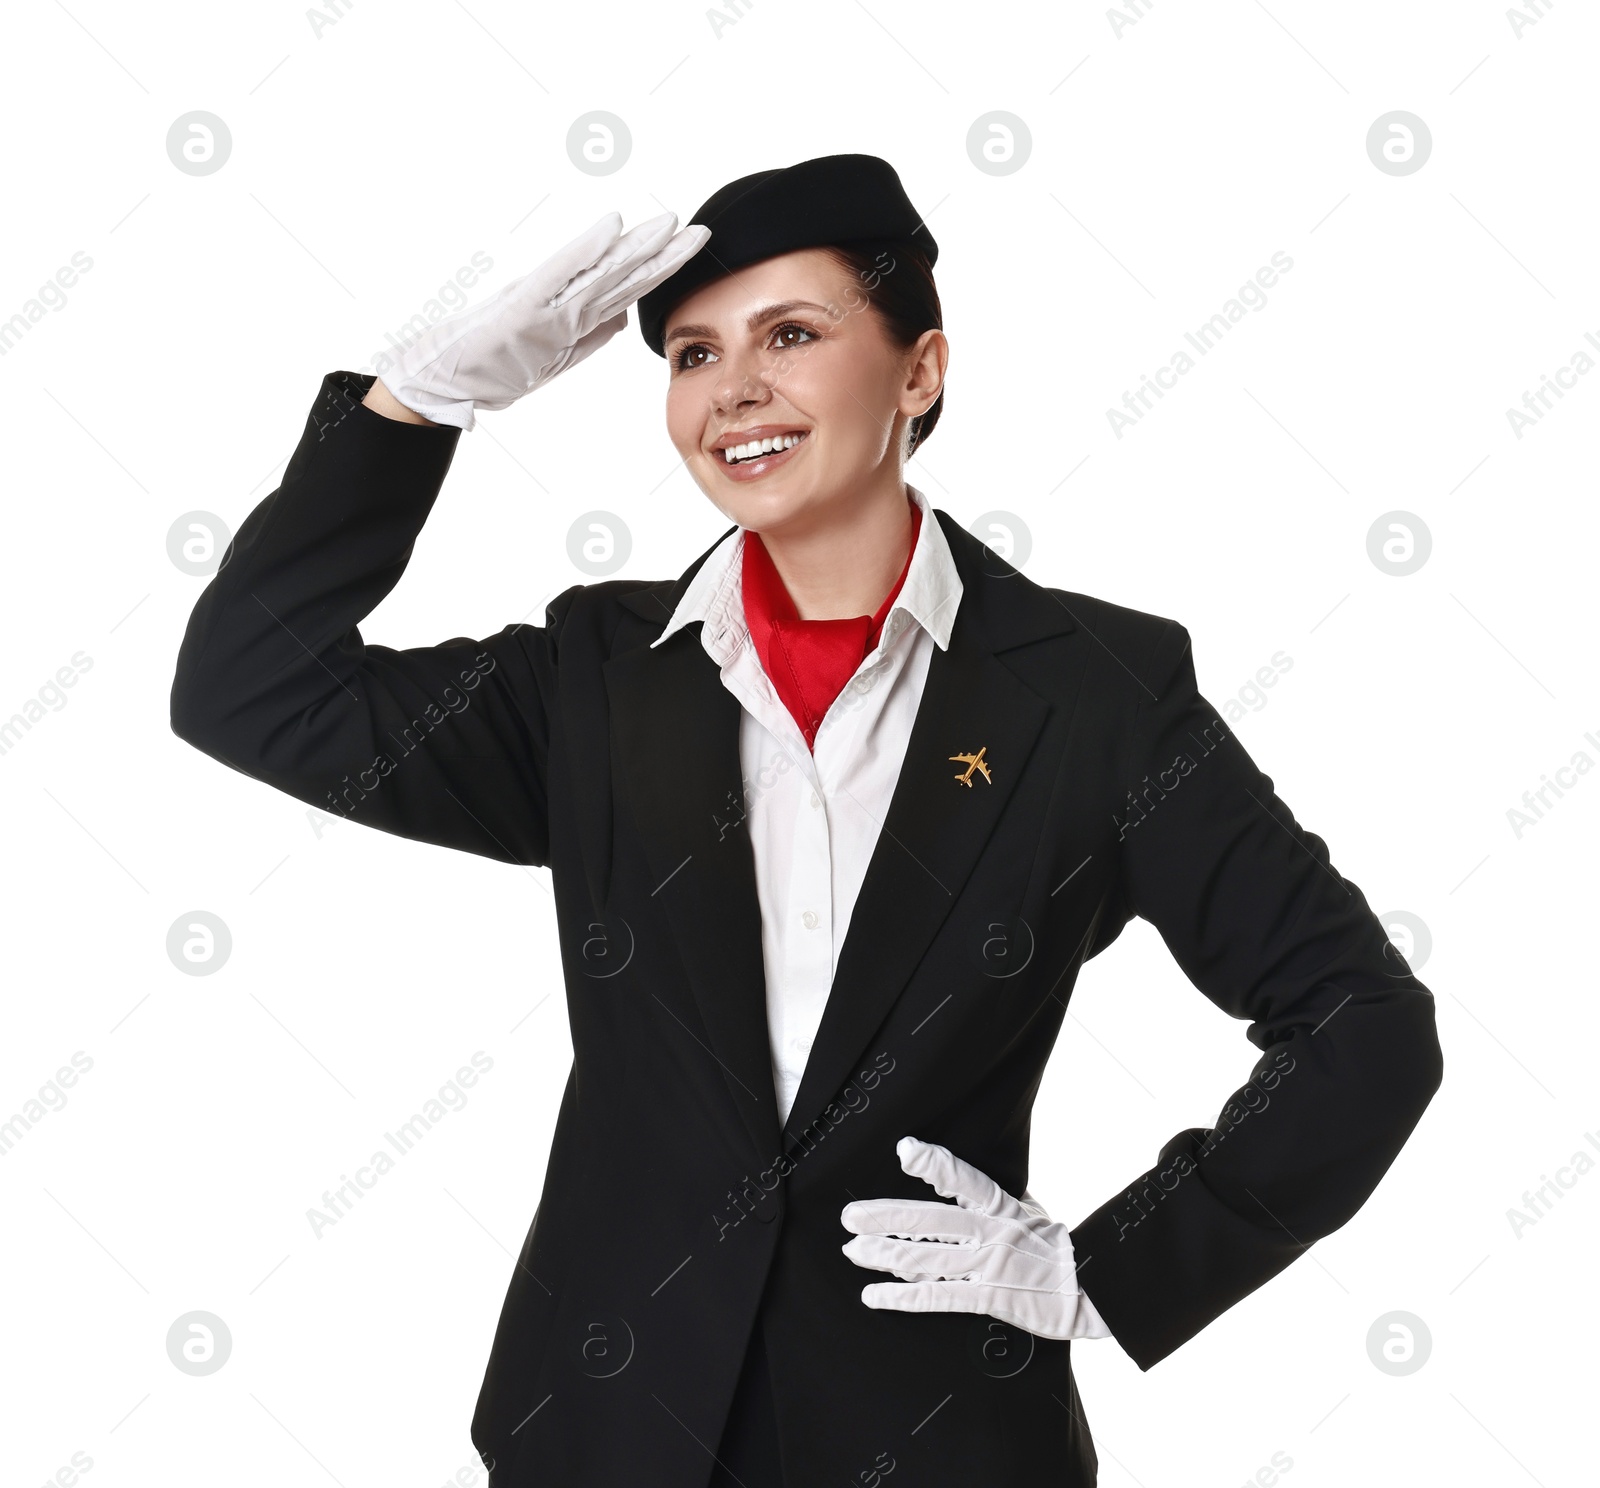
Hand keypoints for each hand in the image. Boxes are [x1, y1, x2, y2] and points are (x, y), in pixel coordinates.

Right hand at [377, 210, 710, 430]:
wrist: (440, 381)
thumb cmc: (486, 364)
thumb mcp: (550, 357)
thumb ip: (588, 337)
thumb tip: (625, 321)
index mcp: (573, 318)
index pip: (629, 289)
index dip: (663, 268)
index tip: (692, 247)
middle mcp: (563, 305)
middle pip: (625, 276)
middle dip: (664, 253)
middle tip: (701, 229)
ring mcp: (545, 304)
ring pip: (602, 272)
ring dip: (638, 247)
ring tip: (670, 222)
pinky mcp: (522, 306)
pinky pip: (562, 275)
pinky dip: (588, 250)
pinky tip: (612, 228)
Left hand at [841, 1136, 1107, 1340]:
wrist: (1091, 1287)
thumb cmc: (1052, 1244)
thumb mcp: (1025, 1208)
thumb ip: (990, 1195)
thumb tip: (954, 1176)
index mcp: (1000, 1206)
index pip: (965, 1179)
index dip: (935, 1165)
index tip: (905, 1150)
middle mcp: (991, 1233)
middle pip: (930, 1221)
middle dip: (885, 1217)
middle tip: (849, 1216)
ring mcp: (988, 1267)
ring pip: (926, 1259)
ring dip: (884, 1254)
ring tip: (852, 1251)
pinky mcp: (988, 1299)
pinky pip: (938, 1298)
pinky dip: (902, 1298)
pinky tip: (874, 1296)